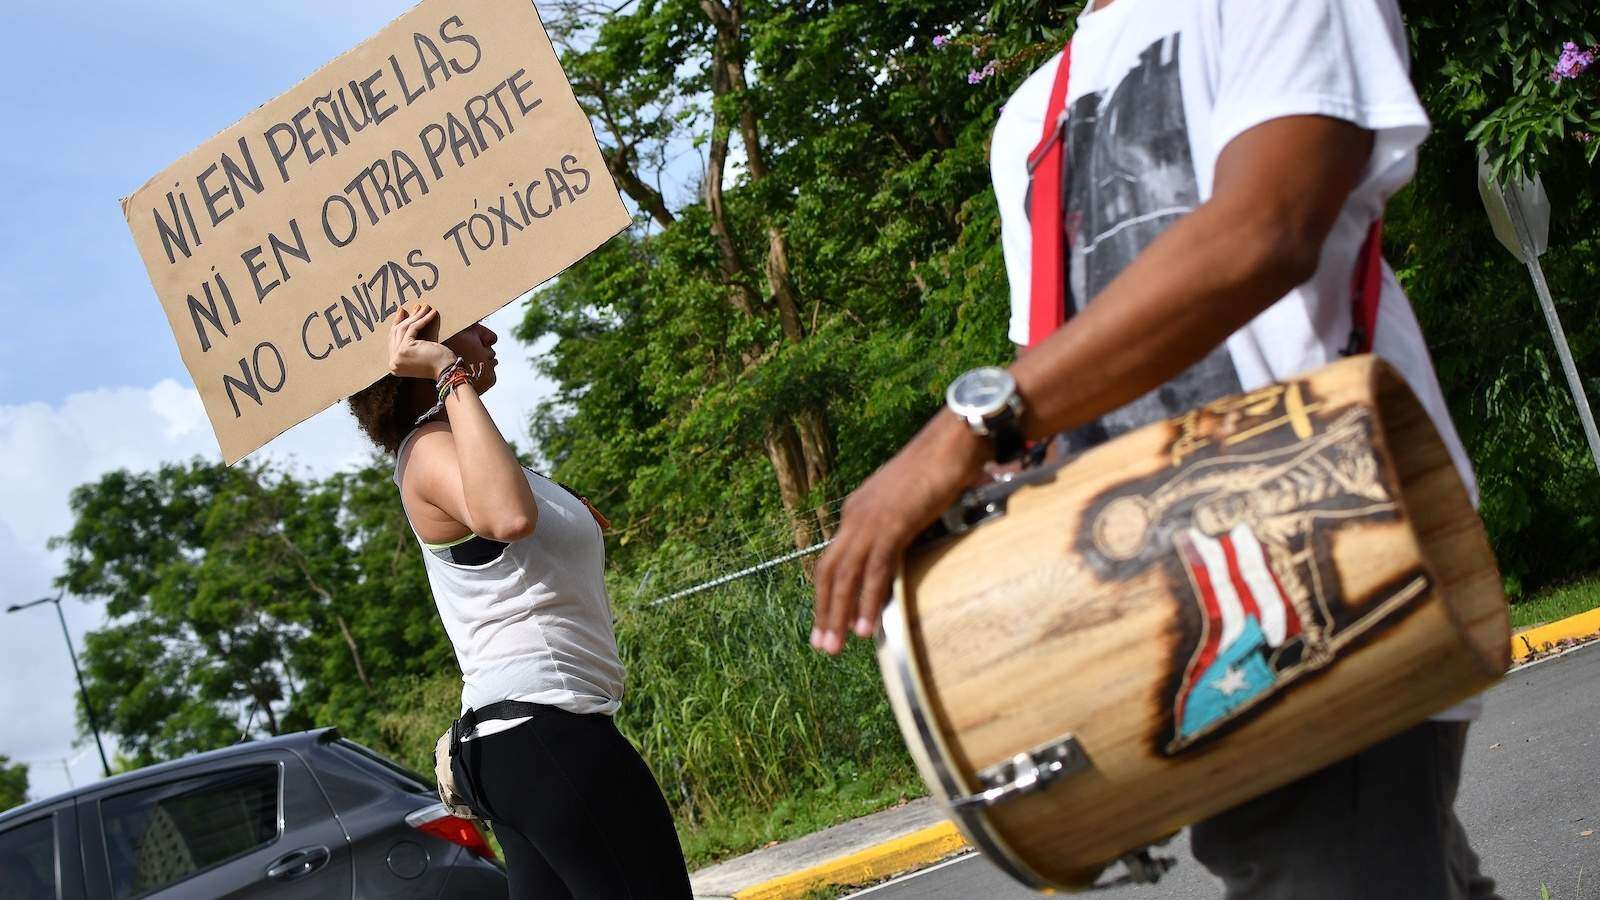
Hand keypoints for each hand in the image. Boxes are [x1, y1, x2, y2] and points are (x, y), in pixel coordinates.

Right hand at [389, 304, 454, 379]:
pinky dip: (423, 319)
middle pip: (397, 333)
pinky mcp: (405, 349)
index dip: (398, 324)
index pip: (393, 340)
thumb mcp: (419, 352)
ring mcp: (397, 356)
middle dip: (407, 318)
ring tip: (425, 307)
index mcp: (394, 366)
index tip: (402, 312)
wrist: (447, 371)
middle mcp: (393, 362)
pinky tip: (431, 313)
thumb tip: (405, 318)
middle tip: (415, 307)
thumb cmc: (437, 363)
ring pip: (404, 329)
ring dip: (416, 316)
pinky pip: (413, 328)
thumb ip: (410, 341)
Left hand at [811, 412, 989, 654]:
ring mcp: (871, 520)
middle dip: (824, 611)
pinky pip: (875, 570)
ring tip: (836, 647)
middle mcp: (856, 515)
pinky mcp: (893, 524)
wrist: (954, 440)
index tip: (828, 621)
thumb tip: (904, 553)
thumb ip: (901, 525)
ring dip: (838, 615)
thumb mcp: (910, 501)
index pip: (834, 558)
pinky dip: (867, 600)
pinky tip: (865, 628)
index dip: (827, 592)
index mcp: (857, 509)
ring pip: (845, 576)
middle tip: (823, 646)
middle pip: (829, 571)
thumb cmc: (940, 466)